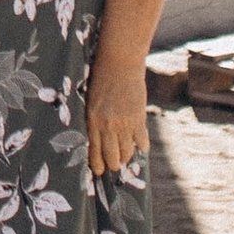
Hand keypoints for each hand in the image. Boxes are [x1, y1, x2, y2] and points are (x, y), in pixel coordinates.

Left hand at [86, 54, 150, 178]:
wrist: (120, 61)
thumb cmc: (101, 76)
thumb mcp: (92, 99)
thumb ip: (96, 118)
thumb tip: (100, 137)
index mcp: (92, 119)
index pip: (94, 150)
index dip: (97, 164)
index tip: (98, 171)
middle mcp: (107, 125)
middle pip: (111, 156)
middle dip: (112, 164)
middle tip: (113, 167)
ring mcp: (124, 123)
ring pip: (126, 152)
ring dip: (126, 157)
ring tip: (124, 157)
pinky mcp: (139, 118)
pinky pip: (141, 141)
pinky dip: (141, 146)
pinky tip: (139, 146)